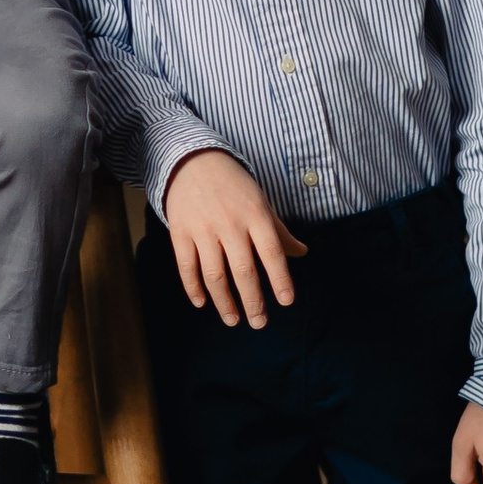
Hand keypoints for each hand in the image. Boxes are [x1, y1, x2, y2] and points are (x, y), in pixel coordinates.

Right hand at [165, 150, 305, 326]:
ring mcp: (203, 228)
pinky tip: (202, 302)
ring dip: (224, 302)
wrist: (191, 161)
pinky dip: (193, 287)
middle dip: (253, 300)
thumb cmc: (233, 185)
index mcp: (255, 215)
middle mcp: (229, 223)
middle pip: (243, 270)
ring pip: (214, 274)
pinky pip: (186, 266)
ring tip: (233, 320)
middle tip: (259, 322)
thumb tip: (302, 253)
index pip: (271, 252)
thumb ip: (279, 231)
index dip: (280, 278)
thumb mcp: (260, 202)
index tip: (286, 302)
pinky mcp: (180, 231)